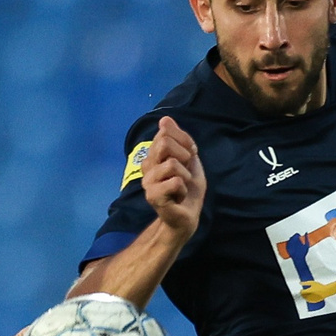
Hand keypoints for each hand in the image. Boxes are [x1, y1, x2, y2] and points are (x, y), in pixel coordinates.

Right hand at [142, 115, 205, 240]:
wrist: (188, 216)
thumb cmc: (188, 188)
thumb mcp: (189, 158)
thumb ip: (178, 138)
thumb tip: (164, 119)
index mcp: (153, 154)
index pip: (165, 132)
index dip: (185, 142)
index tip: (189, 157)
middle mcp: (147, 165)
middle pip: (164, 143)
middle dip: (184, 156)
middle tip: (185, 172)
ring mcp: (147, 181)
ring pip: (172, 164)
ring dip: (186, 176)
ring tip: (181, 187)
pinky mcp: (152, 196)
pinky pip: (175, 182)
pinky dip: (183, 190)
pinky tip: (178, 197)